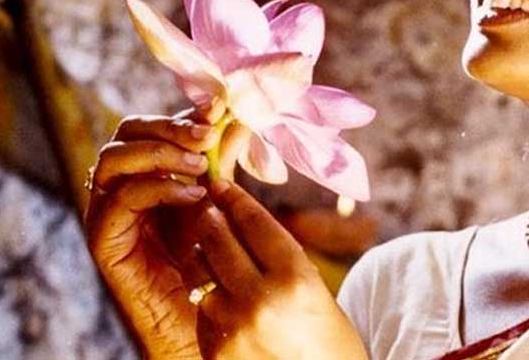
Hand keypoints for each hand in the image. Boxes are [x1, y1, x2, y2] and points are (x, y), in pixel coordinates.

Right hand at [84, 109, 223, 359]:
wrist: (199, 316)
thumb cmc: (209, 256)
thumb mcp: (219, 196)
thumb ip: (223, 158)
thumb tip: (237, 116)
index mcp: (143, 171)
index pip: (150, 125)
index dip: (182, 114)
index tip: (219, 111)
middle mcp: (118, 186)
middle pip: (126, 133)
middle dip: (169, 126)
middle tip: (207, 133)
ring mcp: (107, 212)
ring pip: (112, 159)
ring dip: (160, 153)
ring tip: (201, 164)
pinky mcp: (104, 240)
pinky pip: (120, 200)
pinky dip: (158, 188)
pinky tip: (194, 194)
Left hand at [192, 178, 367, 359]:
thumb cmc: (330, 343)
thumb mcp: (316, 292)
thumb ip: (281, 261)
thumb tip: (242, 223)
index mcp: (296, 279)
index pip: (255, 223)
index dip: (236, 199)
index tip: (223, 184)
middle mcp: (261, 299)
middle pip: (220, 239)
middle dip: (212, 216)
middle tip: (208, 202)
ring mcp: (233, 326)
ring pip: (199, 270)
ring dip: (200, 252)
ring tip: (206, 243)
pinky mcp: (213, 349)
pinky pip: (200, 306)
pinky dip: (206, 292)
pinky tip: (214, 287)